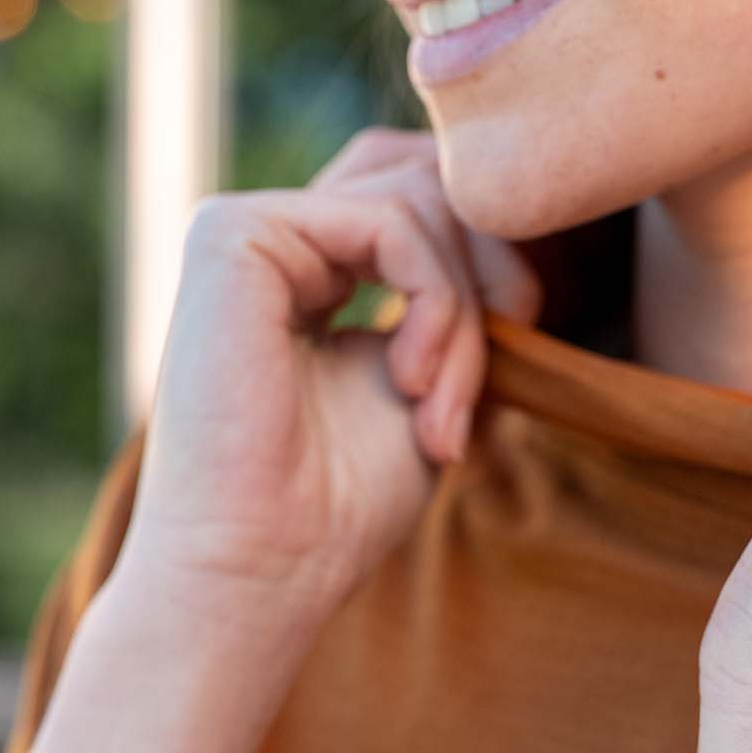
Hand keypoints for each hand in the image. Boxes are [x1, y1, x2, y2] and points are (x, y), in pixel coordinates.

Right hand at [117, 126, 542, 637]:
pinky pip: (391, 221)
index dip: (494, 272)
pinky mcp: (233, 232)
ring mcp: (249, 228)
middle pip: (429, 184)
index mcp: (312, 270)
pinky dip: (435, 303)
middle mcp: (275, 238)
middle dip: (490, 278)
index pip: (431, 209)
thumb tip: (518, 233)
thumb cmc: (341, 505)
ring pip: (420, 204)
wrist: (261, 569)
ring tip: (441, 409)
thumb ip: (460, 302)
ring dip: (463, 315)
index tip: (507, 378)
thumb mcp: (432, 383)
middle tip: (487, 385)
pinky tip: (413, 383)